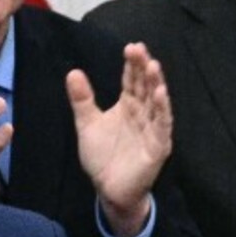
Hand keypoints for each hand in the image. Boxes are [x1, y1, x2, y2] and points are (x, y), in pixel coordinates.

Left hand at [72, 44, 172, 236]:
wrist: (108, 189)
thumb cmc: (102, 157)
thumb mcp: (87, 124)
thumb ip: (82, 100)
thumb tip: (73, 72)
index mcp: (128, 106)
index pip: (132, 80)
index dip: (132, 64)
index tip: (130, 47)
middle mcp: (143, 114)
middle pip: (145, 86)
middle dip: (144, 68)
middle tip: (139, 49)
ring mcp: (152, 129)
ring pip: (157, 103)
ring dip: (156, 84)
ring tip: (153, 66)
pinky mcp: (158, 146)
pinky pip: (162, 125)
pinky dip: (162, 110)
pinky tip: (160, 94)